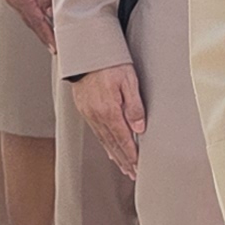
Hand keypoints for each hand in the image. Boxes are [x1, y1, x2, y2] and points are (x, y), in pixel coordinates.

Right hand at [0, 0, 54, 45]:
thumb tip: (50, 12)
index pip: (38, 23)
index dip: (47, 36)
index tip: (54, 47)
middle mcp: (14, 1)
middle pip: (31, 23)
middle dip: (43, 35)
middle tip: (53, 46)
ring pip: (27, 17)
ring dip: (38, 27)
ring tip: (48, 35)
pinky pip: (23, 9)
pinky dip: (32, 17)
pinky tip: (38, 18)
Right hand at [70, 63, 147, 180]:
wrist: (85, 50)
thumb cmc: (110, 60)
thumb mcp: (129, 79)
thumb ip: (135, 105)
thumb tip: (140, 128)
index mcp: (108, 110)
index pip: (123, 139)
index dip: (131, 155)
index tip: (138, 167)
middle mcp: (96, 115)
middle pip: (112, 144)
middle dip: (123, 161)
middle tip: (132, 174)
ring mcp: (88, 112)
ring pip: (103, 139)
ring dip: (114, 155)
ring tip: (123, 166)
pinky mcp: (84, 108)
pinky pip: (96, 131)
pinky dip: (104, 143)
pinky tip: (109, 148)